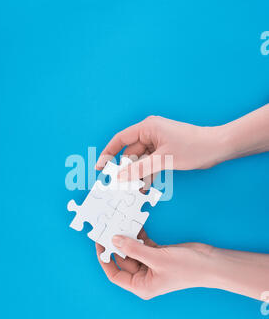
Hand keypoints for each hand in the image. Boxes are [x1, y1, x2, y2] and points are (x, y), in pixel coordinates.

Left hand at [95, 230, 213, 299]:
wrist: (211, 263)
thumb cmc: (187, 268)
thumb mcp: (157, 258)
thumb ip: (134, 249)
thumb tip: (114, 239)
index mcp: (141, 286)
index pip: (115, 274)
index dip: (105, 260)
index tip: (99, 244)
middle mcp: (144, 277)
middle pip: (123, 260)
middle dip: (116, 245)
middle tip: (107, 229)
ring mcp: (152, 265)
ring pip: (133, 250)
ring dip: (127, 238)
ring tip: (118, 223)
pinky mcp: (159, 254)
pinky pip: (143, 244)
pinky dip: (138, 235)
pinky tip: (133, 223)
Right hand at [96, 116, 225, 179]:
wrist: (217, 147)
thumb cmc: (193, 147)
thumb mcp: (163, 160)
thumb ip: (139, 169)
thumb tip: (119, 177)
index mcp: (147, 127)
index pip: (120, 139)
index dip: (108, 153)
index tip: (100, 168)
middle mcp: (150, 133)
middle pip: (130, 153)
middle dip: (125, 170)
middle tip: (118, 186)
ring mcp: (158, 142)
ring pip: (140, 161)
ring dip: (137, 175)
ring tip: (133, 190)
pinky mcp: (165, 151)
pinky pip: (150, 163)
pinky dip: (148, 174)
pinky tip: (145, 188)